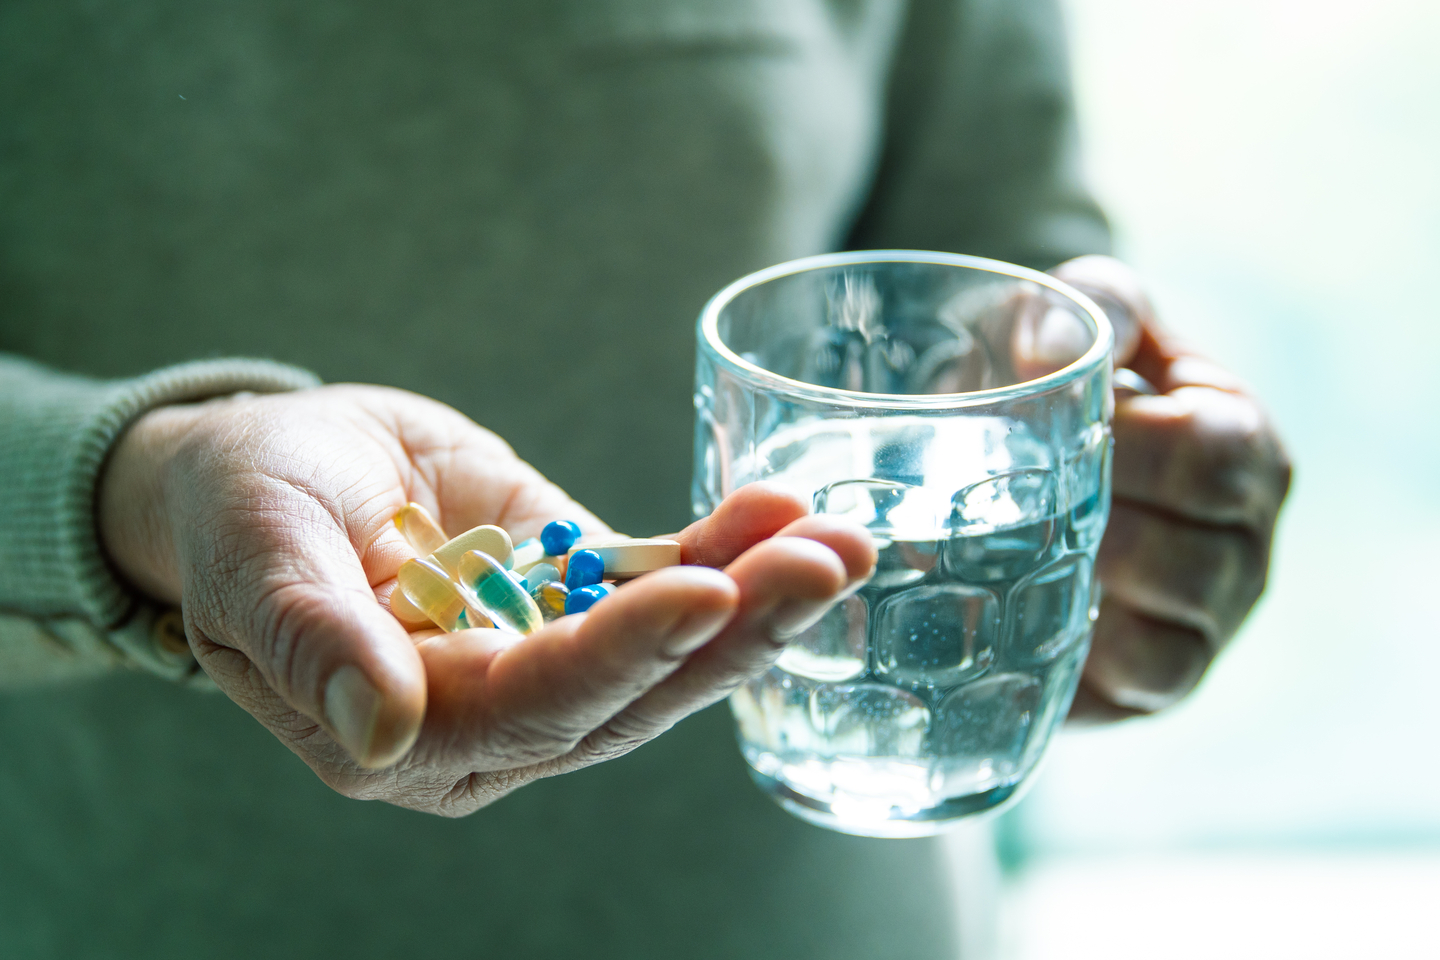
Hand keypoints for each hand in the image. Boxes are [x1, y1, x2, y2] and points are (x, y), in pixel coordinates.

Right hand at [97, 385, 874, 813]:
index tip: (707, 592)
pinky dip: (724, 552)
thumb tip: (384, 736)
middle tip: (824, 565)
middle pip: (631, 693)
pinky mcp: (576, 598)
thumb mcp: (256, 558)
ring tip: (840, 541)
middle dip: (733, 631)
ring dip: (757, 596)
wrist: (277, 466)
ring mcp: (546, 659)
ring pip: (667, 649)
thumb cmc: (242, 511)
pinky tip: (784, 515)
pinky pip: (659, 585)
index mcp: (409, 730)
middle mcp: (495, 719)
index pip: (535, 706)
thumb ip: (315, 642)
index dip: (622, 654)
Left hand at [1043, 256, 1291, 719]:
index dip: (1125, 446)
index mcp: (1240, 438)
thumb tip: (1051, 351)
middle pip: (1190, 556)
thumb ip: (1089, 306)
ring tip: (1015, 558)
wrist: (1006, 470)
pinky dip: (1088, 656)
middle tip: (1015, 505)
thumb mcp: (1076, 322)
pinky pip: (1143, 683)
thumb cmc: (1055, 386)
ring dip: (1082, 599)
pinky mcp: (1164, 678)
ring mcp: (1212, 615)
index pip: (1210, 452)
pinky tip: (1034, 618)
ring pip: (1167, 634)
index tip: (1044, 429)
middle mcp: (1246, 535)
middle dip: (1094, 531)